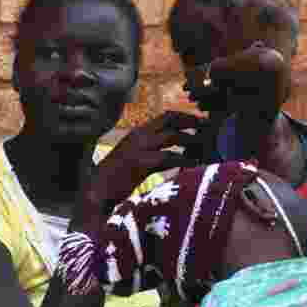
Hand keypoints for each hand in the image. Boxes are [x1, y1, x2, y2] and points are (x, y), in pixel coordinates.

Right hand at [78, 111, 204, 222]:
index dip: (185, 116)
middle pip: (170, 119)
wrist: (97, 190)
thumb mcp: (138, 159)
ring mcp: (139, 148)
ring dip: (192, 139)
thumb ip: (158, 154)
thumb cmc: (118, 177)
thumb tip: (182, 155)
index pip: (165, 116)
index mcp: (138, 133)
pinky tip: (194, 163)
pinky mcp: (141, 163)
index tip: (200, 120)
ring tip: (206, 145)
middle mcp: (139, 136)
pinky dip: (184, 159)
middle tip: (208, 127)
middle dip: (192, 121)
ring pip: (172, 136)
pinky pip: (169, 157)